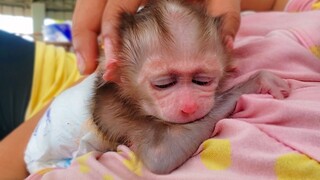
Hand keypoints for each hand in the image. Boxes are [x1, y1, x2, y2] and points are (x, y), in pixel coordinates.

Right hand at [72, 0, 239, 74]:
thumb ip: (226, 15)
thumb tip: (224, 47)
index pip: (119, 0)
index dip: (110, 30)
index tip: (111, 64)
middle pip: (93, 1)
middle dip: (85, 35)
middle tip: (87, 69)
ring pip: (91, 5)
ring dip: (85, 35)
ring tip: (87, 66)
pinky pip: (101, 12)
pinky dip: (96, 33)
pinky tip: (101, 54)